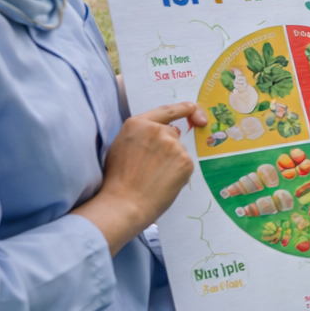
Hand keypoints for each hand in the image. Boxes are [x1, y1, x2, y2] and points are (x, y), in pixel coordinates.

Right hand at [73, 102, 204, 252]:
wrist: (124, 203)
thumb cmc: (118, 180)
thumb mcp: (121, 146)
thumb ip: (140, 134)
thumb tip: (159, 133)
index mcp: (138, 124)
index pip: (165, 111)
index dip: (181, 108)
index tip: (192, 107)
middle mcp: (157, 130)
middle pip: (172, 133)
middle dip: (167, 147)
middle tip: (151, 168)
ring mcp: (173, 145)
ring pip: (178, 151)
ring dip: (172, 161)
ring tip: (153, 177)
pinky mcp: (185, 161)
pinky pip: (185, 165)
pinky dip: (178, 173)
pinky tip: (163, 183)